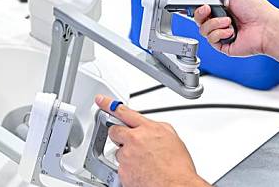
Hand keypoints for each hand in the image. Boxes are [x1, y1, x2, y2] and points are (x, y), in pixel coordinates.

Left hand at [95, 95, 209, 186]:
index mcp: (147, 128)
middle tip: (130, 143)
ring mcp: (127, 156)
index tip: (100, 100)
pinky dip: (129, 171)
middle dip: (119, 135)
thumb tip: (149, 127)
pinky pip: (121, 168)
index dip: (109, 104)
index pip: (123, 111)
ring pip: (118, 152)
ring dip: (127, 156)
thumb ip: (156, 128)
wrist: (176, 186)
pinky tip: (142, 173)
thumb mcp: (172, 138)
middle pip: (114, 131)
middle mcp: (134, 140)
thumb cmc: (178, 167)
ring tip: (143, 164)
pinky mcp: (122, 172)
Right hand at [194, 0, 278, 78]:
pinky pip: (211, 40)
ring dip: (215, 23)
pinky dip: (220, 33)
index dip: (198, 6)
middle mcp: (221, 21)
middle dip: (201, 13)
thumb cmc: (258, 9)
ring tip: (229, 21)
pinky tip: (231, 31)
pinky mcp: (224, 45)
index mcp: (223, 8)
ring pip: (203, 29)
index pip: (203, 7)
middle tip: (208, 9)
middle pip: (199, 19)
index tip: (198, 2)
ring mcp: (222, 33)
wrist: (267, 27)